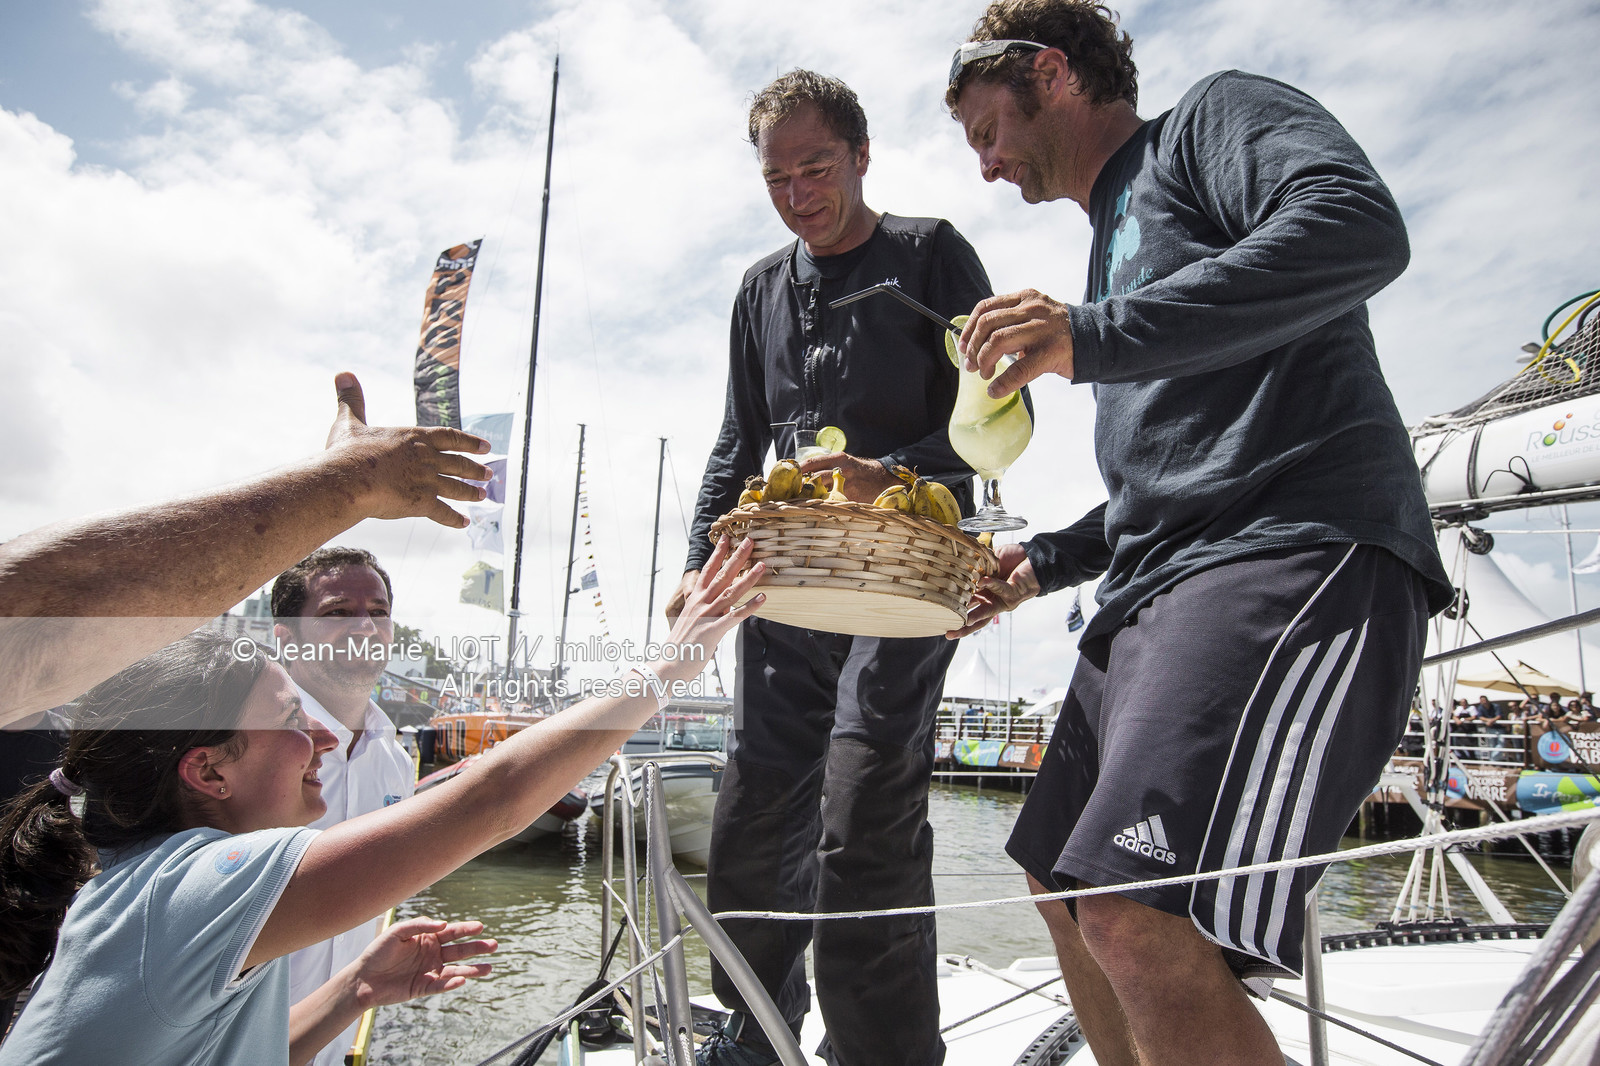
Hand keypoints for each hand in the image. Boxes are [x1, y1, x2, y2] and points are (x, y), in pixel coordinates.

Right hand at [323, 372, 493, 528]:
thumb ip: (352, 400)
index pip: (450, 437)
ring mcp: (427, 481)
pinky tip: (464, 523)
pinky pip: (443, 513)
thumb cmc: (347, 452)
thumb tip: (343, 374)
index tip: (485, 446)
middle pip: (458, 463)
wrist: (347, 479)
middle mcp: (427, 458)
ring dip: (470, 492)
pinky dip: (455, 519)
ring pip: (456, 488)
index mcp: (414, 438)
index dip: (469, 442)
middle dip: (475, 469)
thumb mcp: (349, 421)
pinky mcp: (421, 503)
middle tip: (489, 473)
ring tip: (482, 495)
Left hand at [346, 916, 497, 1009]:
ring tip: (488, 968)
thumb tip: (444, 924)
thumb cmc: (378, 951)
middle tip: (494, 945)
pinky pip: (441, 985)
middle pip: (460, 951)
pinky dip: (452, 984)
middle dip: (477, 948)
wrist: (363, 978)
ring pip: (456, 970)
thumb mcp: (397, 931)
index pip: (452, 932)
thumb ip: (420, 925)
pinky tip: (462, 980)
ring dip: (472, 969)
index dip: (466, 929)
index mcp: (428, 938)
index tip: (480, 927)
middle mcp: (432, 954)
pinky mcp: (424, 988)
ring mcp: (430, 971)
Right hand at [655, 536, 764, 675]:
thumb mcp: (691, 622)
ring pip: (731, 592)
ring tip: (763, 566)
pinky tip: (762, 598)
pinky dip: (750, 606)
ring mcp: (707, 615)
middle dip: (737, 557)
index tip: (726, 538)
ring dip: (749, 578)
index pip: (708, 571)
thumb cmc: (681, 646)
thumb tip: (724, 607)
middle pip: (722, 575)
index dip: (718, 554)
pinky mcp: (713, 630)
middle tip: (749, 541)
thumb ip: (707, 611)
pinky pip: (735, 616)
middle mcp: (701, 603)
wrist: (669, 664)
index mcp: (695, 600)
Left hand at [797, 453, 898, 502]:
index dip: (798, 469)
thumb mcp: (843, 462)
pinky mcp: (851, 497)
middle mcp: (842, 470)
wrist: (882, 478)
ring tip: (798, 500)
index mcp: (838, 459)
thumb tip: (803, 474)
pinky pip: (833, 501)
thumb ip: (826, 466)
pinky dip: (823, 504)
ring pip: (823, 491)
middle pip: (816, 477)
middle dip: (801, 484)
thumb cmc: (858, 470)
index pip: (813, 462)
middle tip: (789, 490)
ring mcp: (847, 485)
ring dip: (810, 496)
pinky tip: (815, 508)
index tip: (787, 474)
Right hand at [946, 543, 1039, 637]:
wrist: (1033, 555)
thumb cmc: (1012, 559)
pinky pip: (1001, 589)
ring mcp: (1003, 599)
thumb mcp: (988, 560)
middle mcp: (992, 600)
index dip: (956, 613)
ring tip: (965, 620)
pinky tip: (982, 581)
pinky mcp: (1014, 592)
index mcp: (984, 595)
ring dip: (976, 616)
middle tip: (949, 633)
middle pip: (976, 618)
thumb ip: (974, 563)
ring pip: (988, 611)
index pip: (967, 607)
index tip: (941, 620)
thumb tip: (956, 559)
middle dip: (963, 627)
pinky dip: (991, 584)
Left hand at [958, 289, 1075, 396]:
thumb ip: (1010, 322)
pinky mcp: (1051, 351)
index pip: (986, 307)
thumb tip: (979, 344)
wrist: (1094, 339)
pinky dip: (1003, 382)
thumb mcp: (1034, 316)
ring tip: (984, 374)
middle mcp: (1032, 309)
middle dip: (973, 347)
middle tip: (971, 365)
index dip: (968, 328)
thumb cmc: (1058, 332)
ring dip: (984, 361)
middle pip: (988, 324)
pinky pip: (1020, 369)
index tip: (962, 346)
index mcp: (1025, 298)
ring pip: (998, 341)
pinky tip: (996, 390)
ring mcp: (1042, 329)